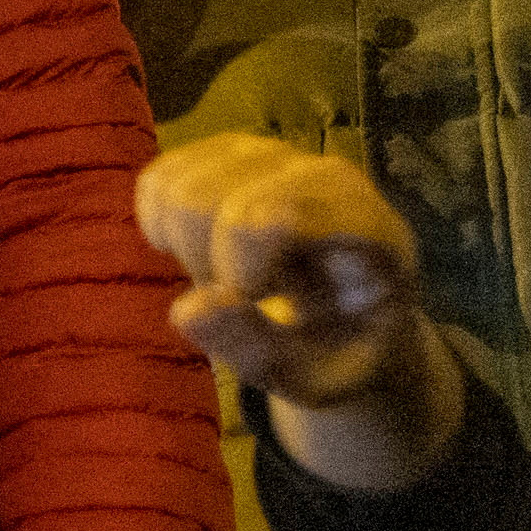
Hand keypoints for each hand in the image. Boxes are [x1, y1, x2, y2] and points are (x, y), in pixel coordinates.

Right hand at [136, 131, 467, 495]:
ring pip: (176, 185)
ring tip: (229, 275)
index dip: (235, 267)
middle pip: (204, 198)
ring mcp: (279, 156)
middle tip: (243, 297)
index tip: (253, 304)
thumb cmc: (338, 351)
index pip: (271, 214)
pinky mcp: (234, 153)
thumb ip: (254, 348)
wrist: (351, 322)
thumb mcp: (310, 378)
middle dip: (202, 260)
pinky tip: (203, 250)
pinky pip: (160, 179)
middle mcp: (324, 175)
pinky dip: (162, 224)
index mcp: (369, 228)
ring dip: (185, 244)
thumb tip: (187, 310)